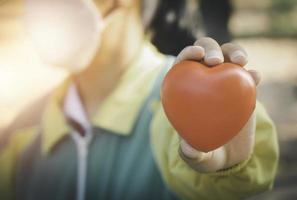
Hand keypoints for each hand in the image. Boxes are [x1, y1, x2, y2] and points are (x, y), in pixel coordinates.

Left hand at [176, 37, 260, 172]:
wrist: (229, 155)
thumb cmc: (207, 153)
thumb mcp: (198, 158)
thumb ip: (192, 154)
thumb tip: (189, 149)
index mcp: (186, 90)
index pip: (182, 65)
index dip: (187, 54)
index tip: (197, 55)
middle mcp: (204, 81)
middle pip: (205, 52)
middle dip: (211, 48)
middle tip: (216, 61)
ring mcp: (224, 83)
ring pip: (228, 56)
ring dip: (234, 52)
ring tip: (240, 62)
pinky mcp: (242, 90)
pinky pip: (247, 77)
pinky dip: (251, 74)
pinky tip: (255, 78)